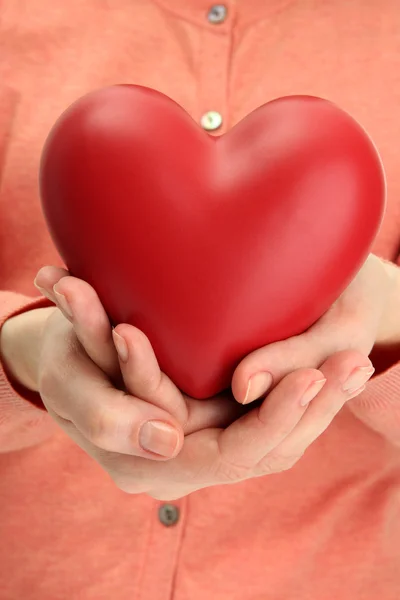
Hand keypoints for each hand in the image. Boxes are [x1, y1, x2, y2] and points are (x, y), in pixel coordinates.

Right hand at [30, 266, 372, 500]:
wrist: (66, 364)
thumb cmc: (66, 365)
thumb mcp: (72, 384)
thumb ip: (109, 416)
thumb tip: (166, 439)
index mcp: (151, 465)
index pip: (232, 455)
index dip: (274, 418)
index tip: (311, 374)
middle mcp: (185, 465)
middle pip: (269, 452)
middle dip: (315, 408)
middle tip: (355, 363)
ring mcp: (201, 445)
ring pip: (277, 441)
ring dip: (320, 404)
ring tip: (357, 365)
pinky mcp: (211, 424)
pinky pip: (268, 423)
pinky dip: (302, 399)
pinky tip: (331, 370)